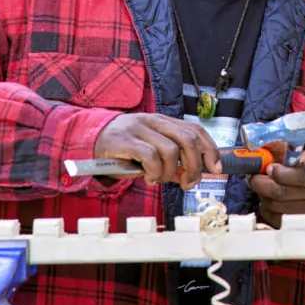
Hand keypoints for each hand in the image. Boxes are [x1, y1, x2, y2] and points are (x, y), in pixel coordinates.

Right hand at [93, 113, 220, 189]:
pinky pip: (150, 156)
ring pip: (170, 150)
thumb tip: (192, 176)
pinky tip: (148, 177)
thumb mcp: (151, 151)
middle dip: (194, 165)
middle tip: (188, 183)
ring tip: (159, 180)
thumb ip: (171, 162)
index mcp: (164, 121)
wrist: (89, 138)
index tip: (215, 168)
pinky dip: (154, 171)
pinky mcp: (124, 139)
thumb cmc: (123, 148)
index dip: (210, 149)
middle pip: (188, 139)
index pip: (195, 129)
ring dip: (170, 172)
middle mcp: (154, 121)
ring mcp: (139, 128)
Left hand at [247, 148, 304, 231]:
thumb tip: (255, 156)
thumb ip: (279, 153)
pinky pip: (274, 218)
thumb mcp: (298, 157)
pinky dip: (266, 209)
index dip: (282, 173)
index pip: (304, 174)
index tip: (270, 168)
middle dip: (261, 184)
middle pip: (282, 192)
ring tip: (264, 189)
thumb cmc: (303, 172)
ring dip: (263, 196)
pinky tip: (270, 201)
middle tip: (254, 179)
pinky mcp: (304, 226)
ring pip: (275, 206)